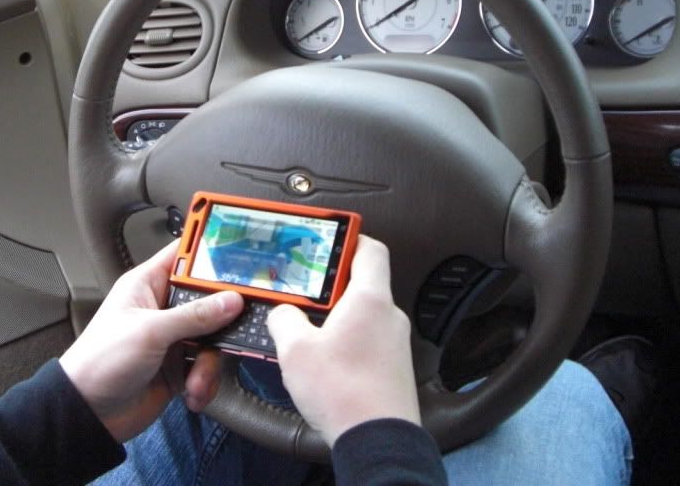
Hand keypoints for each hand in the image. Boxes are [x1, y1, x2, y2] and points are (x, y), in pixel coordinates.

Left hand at [59, 241, 243, 441]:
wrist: (89, 414)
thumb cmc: (102, 361)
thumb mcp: (150, 332)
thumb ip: (194, 315)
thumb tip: (232, 300)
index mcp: (148, 284)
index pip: (185, 256)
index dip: (212, 251)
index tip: (242, 252)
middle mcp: (164, 307)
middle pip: (210, 299)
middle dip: (223, 319)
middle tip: (239, 326)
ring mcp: (174, 337)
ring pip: (214, 337)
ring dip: (210, 363)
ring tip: (195, 379)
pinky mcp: (179, 366)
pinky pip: (207, 366)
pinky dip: (205, 381)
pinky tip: (192, 393)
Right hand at [267, 235, 419, 446]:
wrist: (378, 441)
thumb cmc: (343, 392)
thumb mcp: (295, 350)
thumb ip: (284, 320)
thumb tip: (283, 314)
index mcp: (370, 298)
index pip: (370, 249)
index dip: (349, 239)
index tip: (327, 242)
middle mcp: (390, 315)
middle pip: (364, 282)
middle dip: (332, 286)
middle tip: (305, 292)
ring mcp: (396, 343)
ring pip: (365, 314)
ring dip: (339, 317)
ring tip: (310, 331)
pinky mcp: (395, 368)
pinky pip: (371, 341)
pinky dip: (350, 342)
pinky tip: (328, 361)